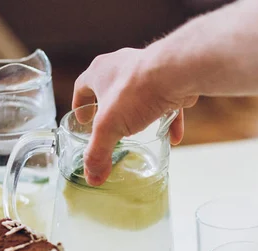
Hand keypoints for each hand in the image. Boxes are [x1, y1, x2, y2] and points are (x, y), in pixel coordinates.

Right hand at [72, 47, 197, 185]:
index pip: (82, 86)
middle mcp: (123, 66)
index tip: (83, 120)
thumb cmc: (136, 91)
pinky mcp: (170, 79)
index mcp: (100, 71)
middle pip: (110, 88)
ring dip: (138, 112)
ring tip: (140, 133)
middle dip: (110, 108)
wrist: (176, 72)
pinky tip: (172, 138)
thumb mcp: (108, 127)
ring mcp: (148, 70)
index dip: (80, 104)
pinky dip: (168, 119)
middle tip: (110, 126)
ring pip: (139, 93)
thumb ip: (98, 153)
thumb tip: (92, 177)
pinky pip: (167, 101)